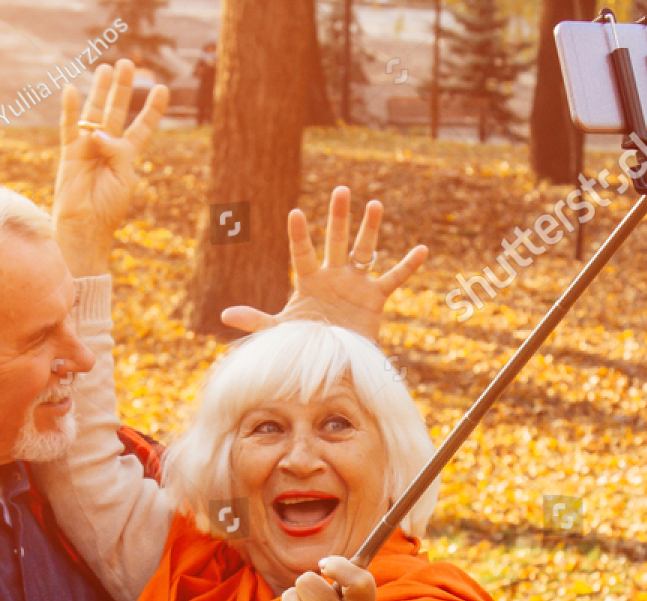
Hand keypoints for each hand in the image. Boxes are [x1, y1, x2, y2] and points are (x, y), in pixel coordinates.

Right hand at [53, 60, 168, 276]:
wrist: (86, 228)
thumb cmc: (108, 207)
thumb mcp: (124, 177)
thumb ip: (118, 150)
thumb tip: (98, 131)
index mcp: (126, 157)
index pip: (141, 128)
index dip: (151, 109)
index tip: (163, 88)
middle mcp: (107, 148)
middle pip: (116, 112)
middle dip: (123, 89)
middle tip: (128, 63)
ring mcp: (87, 148)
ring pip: (94, 113)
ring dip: (100, 91)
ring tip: (107, 68)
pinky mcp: (69, 154)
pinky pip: (69, 127)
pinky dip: (70, 110)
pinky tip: (72, 89)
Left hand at [220, 187, 427, 342]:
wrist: (332, 364)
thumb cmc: (304, 345)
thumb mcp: (280, 332)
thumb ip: (255, 320)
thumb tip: (223, 315)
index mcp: (309, 281)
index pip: (303, 252)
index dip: (299, 234)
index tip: (294, 213)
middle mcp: (333, 276)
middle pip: (335, 240)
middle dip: (338, 217)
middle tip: (341, 190)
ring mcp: (355, 284)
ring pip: (364, 250)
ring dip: (370, 229)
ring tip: (375, 204)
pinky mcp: (375, 298)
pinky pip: (394, 278)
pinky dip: (408, 266)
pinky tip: (422, 250)